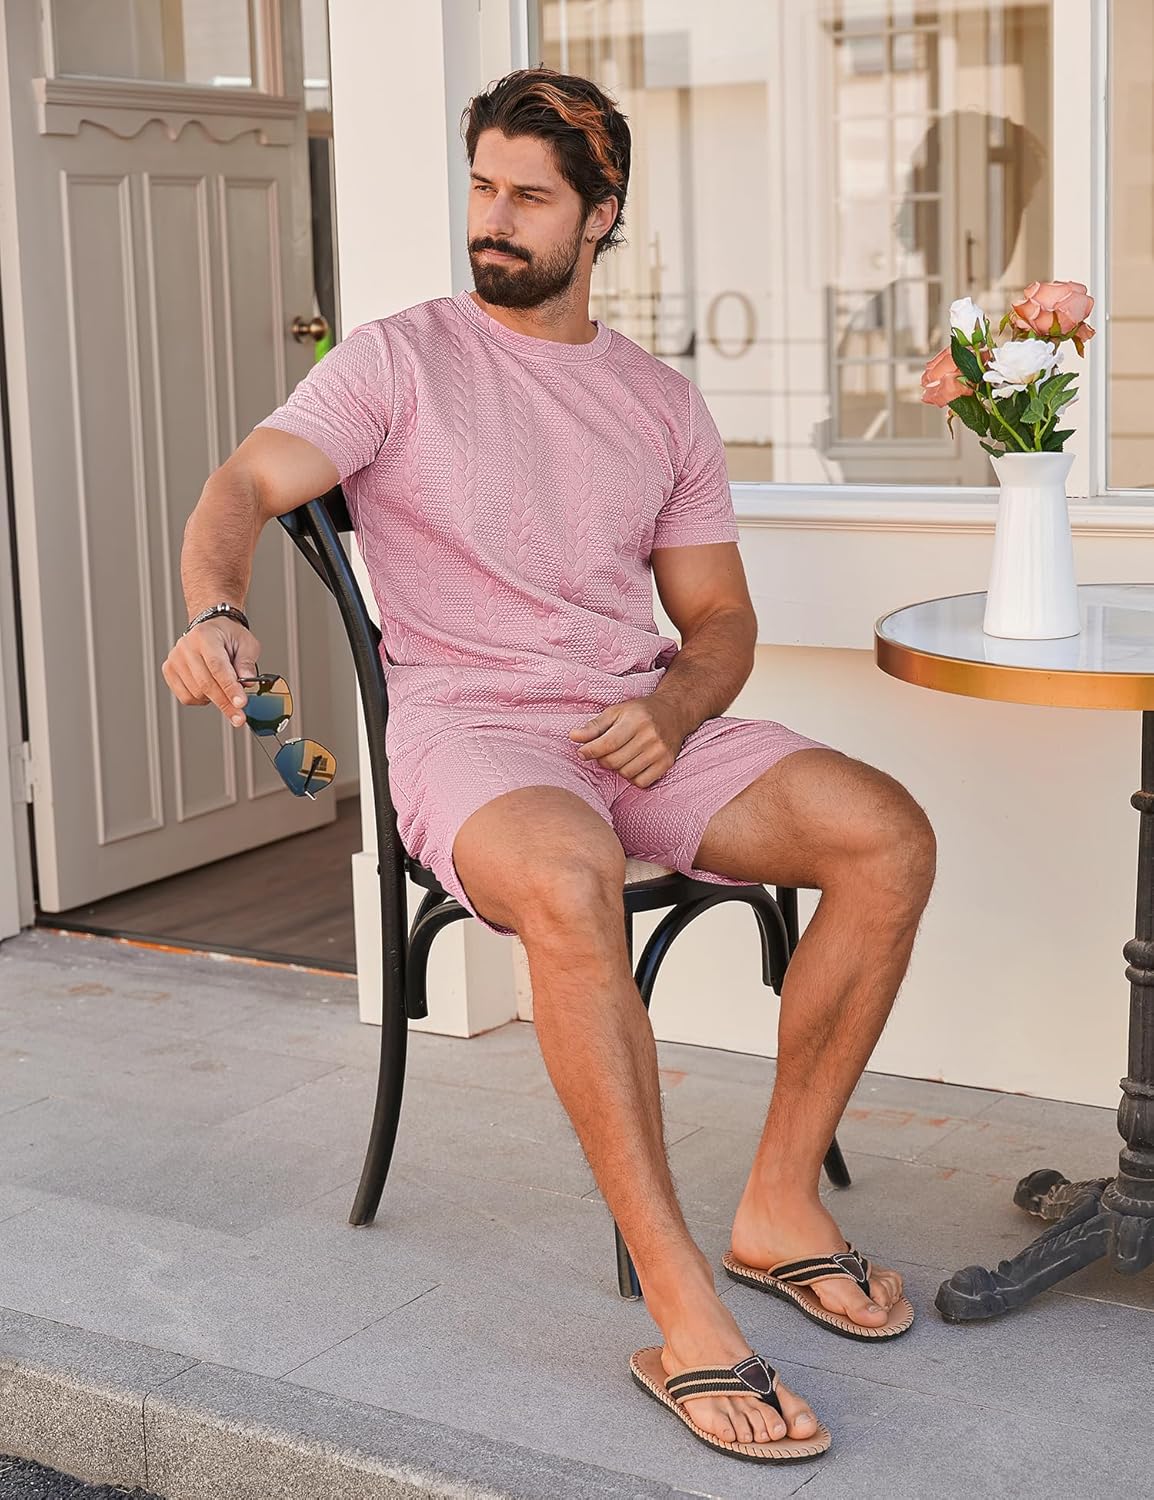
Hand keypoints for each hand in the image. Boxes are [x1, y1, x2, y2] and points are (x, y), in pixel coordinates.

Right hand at [162, 620, 261, 728]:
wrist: (211, 629)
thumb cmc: (228, 636)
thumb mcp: (246, 644)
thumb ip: (247, 663)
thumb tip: (247, 683)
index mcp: (205, 636)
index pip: (217, 666)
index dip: (229, 687)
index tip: (240, 703)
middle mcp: (186, 647)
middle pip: (205, 683)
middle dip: (225, 703)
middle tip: (239, 716)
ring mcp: (175, 659)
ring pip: (196, 693)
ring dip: (215, 700)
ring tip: (225, 689)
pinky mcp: (169, 671)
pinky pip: (186, 697)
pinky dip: (201, 700)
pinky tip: (210, 691)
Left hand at [569, 697, 688, 786]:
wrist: (675, 712)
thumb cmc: (640, 712)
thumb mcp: (615, 712)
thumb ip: (594, 726)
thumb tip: (573, 737)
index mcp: (635, 720)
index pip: (608, 743)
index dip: (591, 751)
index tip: (582, 753)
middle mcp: (650, 736)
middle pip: (614, 761)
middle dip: (603, 759)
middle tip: (604, 752)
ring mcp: (660, 751)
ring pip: (626, 773)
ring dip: (618, 768)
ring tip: (621, 756)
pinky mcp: (667, 763)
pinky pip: (641, 782)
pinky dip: (633, 777)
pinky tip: (633, 764)